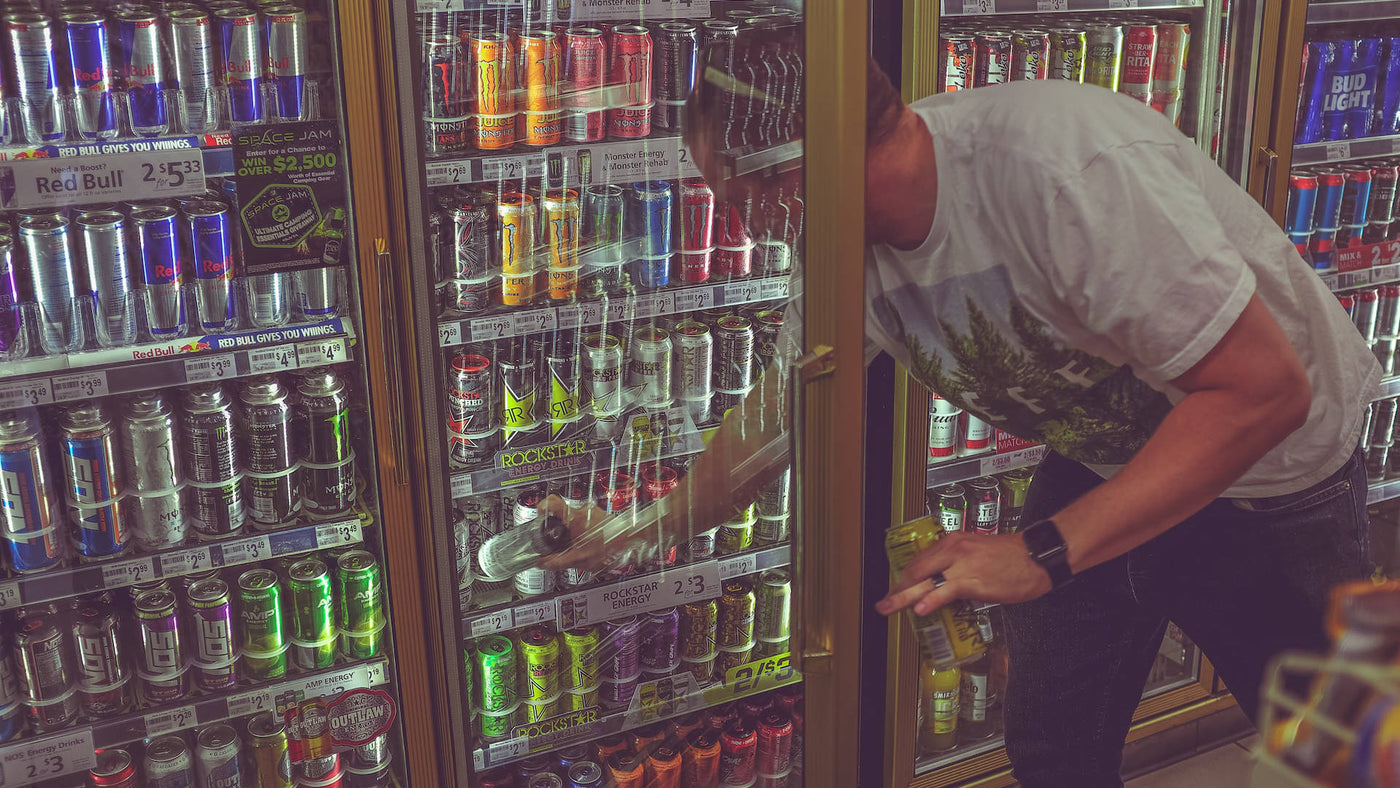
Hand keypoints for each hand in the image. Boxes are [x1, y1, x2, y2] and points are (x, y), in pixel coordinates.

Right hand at [536, 495, 619, 572]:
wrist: (630, 540)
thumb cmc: (609, 547)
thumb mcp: (579, 560)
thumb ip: (558, 562)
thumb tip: (543, 563)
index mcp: (574, 518)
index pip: (551, 502)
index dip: (541, 507)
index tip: (540, 515)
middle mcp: (583, 510)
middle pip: (562, 514)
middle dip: (559, 527)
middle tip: (560, 540)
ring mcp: (592, 510)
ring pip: (574, 517)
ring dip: (572, 529)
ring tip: (577, 543)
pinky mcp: (598, 513)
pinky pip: (584, 518)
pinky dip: (582, 528)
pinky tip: (587, 541)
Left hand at [875, 532, 1052, 615]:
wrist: (1036, 556)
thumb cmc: (1011, 557)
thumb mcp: (977, 554)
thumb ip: (956, 565)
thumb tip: (939, 584)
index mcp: (953, 543)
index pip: (920, 561)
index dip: (904, 578)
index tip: (895, 589)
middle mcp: (954, 550)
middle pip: (916, 570)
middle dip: (897, 588)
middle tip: (883, 602)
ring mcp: (963, 565)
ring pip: (926, 581)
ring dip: (904, 597)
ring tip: (889, 607)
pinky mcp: (974, 580)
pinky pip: (947, 591)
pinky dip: (931, 599)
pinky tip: (921, 608)